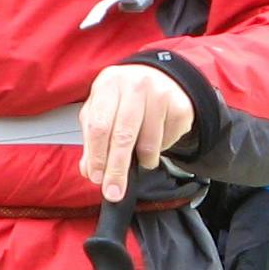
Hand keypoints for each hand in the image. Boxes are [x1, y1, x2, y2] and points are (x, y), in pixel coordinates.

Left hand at [79, 64, 194, 200]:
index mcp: (109, 84)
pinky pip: (167, 142)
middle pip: (123, 136)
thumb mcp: (102, 110)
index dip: (97, 156)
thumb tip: (88, 170)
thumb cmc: (125, 98)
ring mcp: (160, 93)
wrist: (160, 77)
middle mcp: (135, 85)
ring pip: (148, 144)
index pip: (99, 126)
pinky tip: (156, 137)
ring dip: (143, 161)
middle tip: (114, 192)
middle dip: (117, 170)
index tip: (97, 178)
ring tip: (140, 157)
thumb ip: (92, 140)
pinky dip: (160, 150)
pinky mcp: (180, 106)